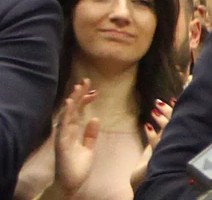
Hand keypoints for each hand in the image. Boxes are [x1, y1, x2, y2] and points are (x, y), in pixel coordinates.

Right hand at [52, 79, 98, 194]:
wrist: (70, 184)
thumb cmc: (77, 168)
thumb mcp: (88, 148)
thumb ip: (90, 135)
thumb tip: (95, 118)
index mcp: (72, 132)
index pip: (78, 112)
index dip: (84, 100)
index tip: (93, 90)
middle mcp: (66, 132)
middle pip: (71, 109)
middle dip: (78, 95)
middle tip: (86, 80)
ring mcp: (62, 137)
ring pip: (67, 114)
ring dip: (72, 100)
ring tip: (78, 87)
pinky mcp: (61, 143)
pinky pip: (63, 126)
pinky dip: (66, 113)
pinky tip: (69, 103)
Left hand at [130, 98, 174, 189]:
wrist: (148, 186)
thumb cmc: (150, 169)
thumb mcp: (155, 150)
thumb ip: (157, 136)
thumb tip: (153, 120)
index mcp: (176, 142)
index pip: (179, 122)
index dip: (176, 110)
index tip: (173, 98)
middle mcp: (176, 146)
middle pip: (176, 125)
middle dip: (169, 112)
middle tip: (160, 102)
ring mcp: (169, 152)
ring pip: (169, 132)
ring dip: (161, 120)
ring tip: (154, 110)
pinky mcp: (160, 159)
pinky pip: (156, 144)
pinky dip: (151, 134)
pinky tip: (146, 126)